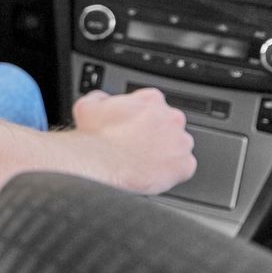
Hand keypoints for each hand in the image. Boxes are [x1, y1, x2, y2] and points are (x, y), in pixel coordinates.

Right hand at [62, 88, 195, 195]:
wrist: (100, 165)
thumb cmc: (95, 138)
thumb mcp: (87, 105)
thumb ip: (101, 98)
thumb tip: (102, 100)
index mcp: (151, 100)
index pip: (153, 103)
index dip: (141, 115)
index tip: (133, 124)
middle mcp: (170, 118)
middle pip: (169, 123)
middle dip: (156, 132)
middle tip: (137, 144)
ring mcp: (180, 142)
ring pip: (178, 145)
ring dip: (166, 151)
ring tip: (145, 161)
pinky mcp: (184, 165)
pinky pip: (184, 168)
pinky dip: (172, 171)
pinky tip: (155, 173)